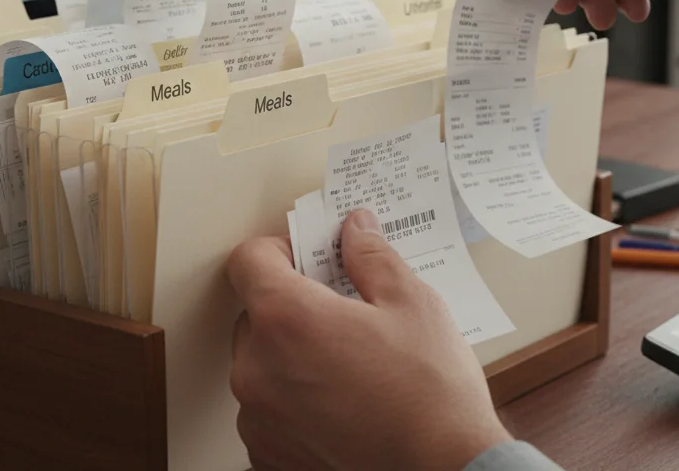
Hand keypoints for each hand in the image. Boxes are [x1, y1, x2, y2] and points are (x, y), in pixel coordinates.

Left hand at [227, 208, 510, 470]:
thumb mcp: (412, 304)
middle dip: (292, 308)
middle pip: (254, 315)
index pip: (248, 261)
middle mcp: (257, 369)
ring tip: (347, 368)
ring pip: (260, 366)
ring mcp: (258, 418)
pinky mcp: (268, 455)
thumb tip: (356, 231)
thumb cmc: (430, 396)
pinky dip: (294, 404)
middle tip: (342, 315)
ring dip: (290, 358)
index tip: (304, 258)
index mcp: (286, 319)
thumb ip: (372, 258)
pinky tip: (340, 404)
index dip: (278, 250)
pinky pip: (267, 413)